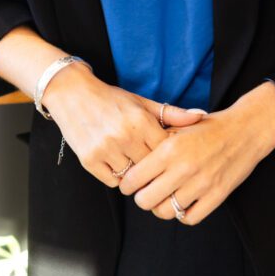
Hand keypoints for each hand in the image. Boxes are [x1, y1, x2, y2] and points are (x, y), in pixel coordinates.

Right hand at [42, 63, 204, 186]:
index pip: (167, 152)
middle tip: (154, 167)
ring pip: (132, 178)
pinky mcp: (89, 160)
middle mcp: (124, 136)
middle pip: (151, 168)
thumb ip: (172, 113)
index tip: (170, 158)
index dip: (170, 157)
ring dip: (135, 174)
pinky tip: (116, 162)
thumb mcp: (142, 103)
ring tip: (133, 162)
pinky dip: (117, 176)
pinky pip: (113, 181)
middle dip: (154, 169)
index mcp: (141, 121)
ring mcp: (106, 149)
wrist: (72, 94)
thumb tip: (202, 116)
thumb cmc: (112, 99)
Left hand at [119, 83, 274, 223]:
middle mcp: (183, 168)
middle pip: (146, 201)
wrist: (246, 129)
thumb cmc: (210, 126)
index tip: (130, 183)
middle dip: (142, 198)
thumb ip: (156, 140)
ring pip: (166, 212)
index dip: (128, 184)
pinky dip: (183, 214)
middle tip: (146, 192)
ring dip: (161, 207)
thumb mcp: (179, 125)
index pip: (134, 178)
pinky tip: (183, 203)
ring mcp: (201, 184)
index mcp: (170, 149)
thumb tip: (134, 156)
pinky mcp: (217, 196)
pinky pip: (190, 218)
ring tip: (164, 198)